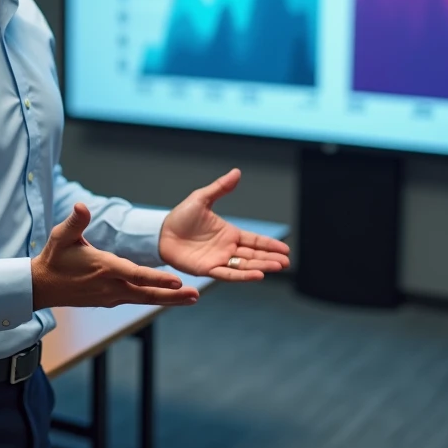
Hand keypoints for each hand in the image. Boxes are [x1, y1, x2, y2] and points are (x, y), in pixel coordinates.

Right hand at [31, 203, 199, 309]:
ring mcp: (111, 296)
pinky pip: (136, 299)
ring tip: (192, 298)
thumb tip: (82, 206)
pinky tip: (169, 296)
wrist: (43, 285)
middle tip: (196, 295)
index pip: (135, 275)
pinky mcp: (110, 300)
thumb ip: (75, 222)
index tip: (177, 280)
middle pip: (147, 293)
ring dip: (168, 299)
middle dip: (172, 295)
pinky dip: (154, 297)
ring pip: (144, 299)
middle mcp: (111, 285)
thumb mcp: (61, 236)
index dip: (156, 278)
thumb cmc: (54, 257)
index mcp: (104, 268)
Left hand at [159, 169, 290, 280]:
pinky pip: (228, 274)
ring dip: (262, 266)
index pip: (254, 240)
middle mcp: (227, 248)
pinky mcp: (208, 269)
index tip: (285, 250)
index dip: (269, 245)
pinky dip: (243, 275)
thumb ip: (220, 188)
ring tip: (278, 267)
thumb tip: (237, 172)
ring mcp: (218, 260)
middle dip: (270, 258)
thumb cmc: (180, 217)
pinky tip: (258, 275)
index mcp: (229, 233)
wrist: (161, 231)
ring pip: (245, 265)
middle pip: (254, 255)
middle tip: (286, 262)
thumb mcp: (202, 199)